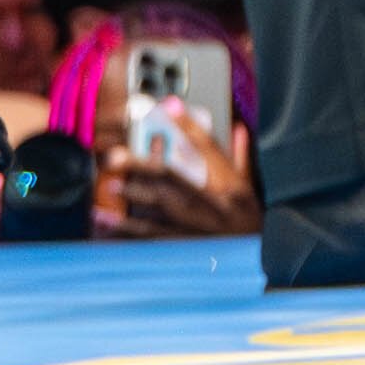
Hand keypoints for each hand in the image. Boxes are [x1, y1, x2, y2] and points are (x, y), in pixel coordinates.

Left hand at [94, 111, 262, 237]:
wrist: (257, 259)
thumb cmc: (250, 219)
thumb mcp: (249, 185)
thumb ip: (240, 156)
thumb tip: (238, 129)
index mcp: (230, 184)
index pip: (209, 147)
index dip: (188, 125)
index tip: (168, 105)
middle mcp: (212, 203)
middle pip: (173, 178)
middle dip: (142, 166)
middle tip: (115, 157)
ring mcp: (196, 227)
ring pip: (158, 209)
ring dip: (131, 198)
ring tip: (110, 188)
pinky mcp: (182, 247)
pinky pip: (150, 238)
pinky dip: (127, 232)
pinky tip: (107, 227)